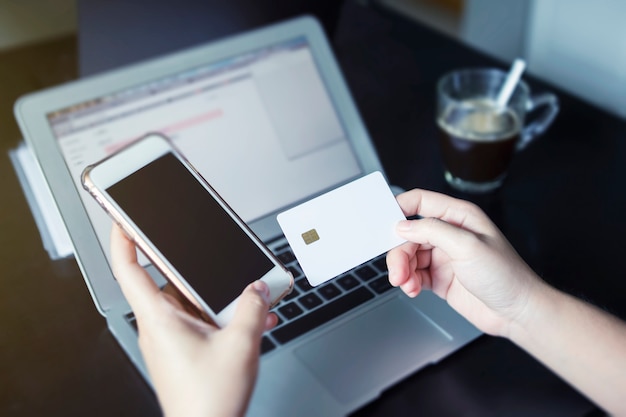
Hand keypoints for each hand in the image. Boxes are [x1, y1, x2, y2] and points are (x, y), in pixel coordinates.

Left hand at [110, 225, 275, 416]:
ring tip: (248, 298)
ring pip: (191, 303)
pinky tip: (249, 321)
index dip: (123, 238)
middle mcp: (159, 327)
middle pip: (170, 281)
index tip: (124, 218)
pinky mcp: (184, 350)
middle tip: (212, 255)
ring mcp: (171, 339)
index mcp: (159, 319)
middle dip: (198, 270)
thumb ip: (252, 308)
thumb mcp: (240, 344)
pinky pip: (200, 321)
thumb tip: (258, 287)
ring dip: (218, 298)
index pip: (128, 269)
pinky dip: (221, 317)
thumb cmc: (208, 401)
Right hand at [386, 189, 542, 336]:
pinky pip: (413, 275)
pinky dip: (408, 282)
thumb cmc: (505, 275)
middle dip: (399, 252)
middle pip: (409, 234)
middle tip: (398, 270)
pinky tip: (413, 290)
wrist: (517, 313)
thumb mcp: (468, 246)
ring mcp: (443, 256)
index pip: (421, 202)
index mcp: (458, 217)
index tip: (382, 220)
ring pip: (408, 256)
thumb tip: (403, 226)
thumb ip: (432, 231)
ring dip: (402, 270)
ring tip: (407, 284)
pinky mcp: (439, 278)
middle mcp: (449, 234)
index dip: (399, 207)